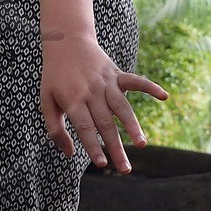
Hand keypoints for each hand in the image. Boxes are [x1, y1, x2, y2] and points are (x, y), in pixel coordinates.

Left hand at [39, 31, 166, 172]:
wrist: (65, 41)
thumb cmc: (55, 76)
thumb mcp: (46, 101)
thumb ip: (55, 129)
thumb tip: (69, 154)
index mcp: (73, 100)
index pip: (84, 128)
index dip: (93, 146)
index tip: (101, 164)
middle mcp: (91, 92)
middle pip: (105, 124)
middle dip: (115, 147)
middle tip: (126, 169)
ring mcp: (106, 83)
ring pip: (121, 107)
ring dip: (133, 126)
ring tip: (141, 144)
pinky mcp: (116, 74)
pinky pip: (135, 81)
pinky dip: (150, 87)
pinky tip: (164, 96)